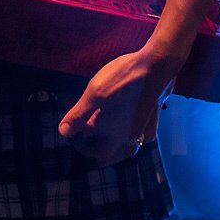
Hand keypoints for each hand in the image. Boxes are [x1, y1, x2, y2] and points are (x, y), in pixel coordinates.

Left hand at [58, 50, 174, 164]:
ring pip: (130, 147)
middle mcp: (131, 137)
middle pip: (112, 154)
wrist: (157, 65)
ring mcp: (145, 128)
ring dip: (116, 148)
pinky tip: (135, 131)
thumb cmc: (124, 78)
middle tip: (85, 142)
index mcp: (116, 135)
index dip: (80, 145)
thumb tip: (63, 132)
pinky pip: (145, 136)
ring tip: (106, 141)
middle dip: (97, 151)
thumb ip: (79, 114)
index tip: (71, 136)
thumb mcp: (96, 93)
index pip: (94, 151)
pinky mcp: (154, 117)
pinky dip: (138, 138)